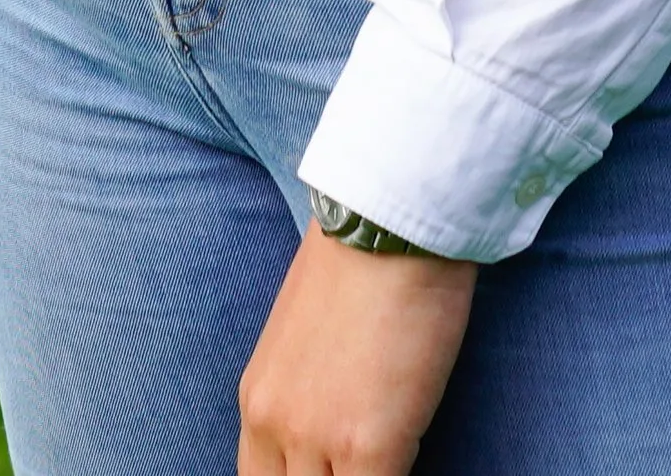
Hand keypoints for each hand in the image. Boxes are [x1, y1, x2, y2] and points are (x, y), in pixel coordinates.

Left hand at [238, 227, 474, 475]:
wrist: (391, 219)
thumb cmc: (363, 260)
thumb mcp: (307, 338)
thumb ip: (306, 394)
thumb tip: (332, 431)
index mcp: (258, 400)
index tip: (331, 469)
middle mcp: (274, 427)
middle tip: (358, 467)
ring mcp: (318, 440)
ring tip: (386, 459)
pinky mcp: (368, 446)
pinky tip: (411, 456)